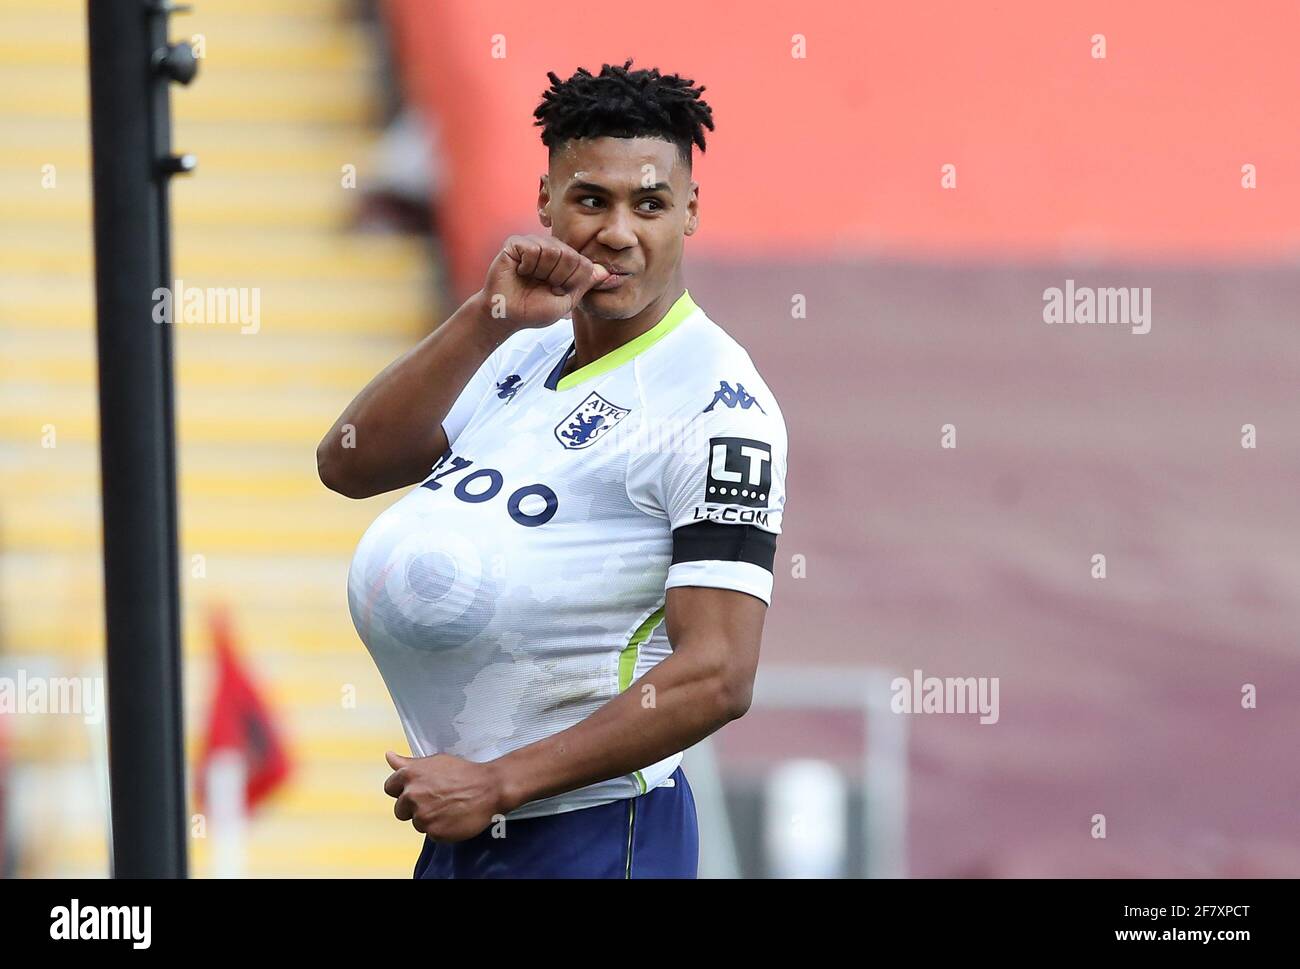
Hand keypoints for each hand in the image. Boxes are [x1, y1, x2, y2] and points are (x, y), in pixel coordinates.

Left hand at [383, 750, 505, 841]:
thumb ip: (407, 763)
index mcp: (409, 775)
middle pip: (400, 810)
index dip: (403, 791)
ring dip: (430, 819)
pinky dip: (442, 829)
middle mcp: (411, 795)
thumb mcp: (435, 762)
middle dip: (415, 807)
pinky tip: (454, 817)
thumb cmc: (463, 773)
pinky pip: (431, 834)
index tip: (418, 791)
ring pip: (417, 823)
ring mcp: (422, 815)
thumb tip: (389, 756)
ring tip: (449, 807)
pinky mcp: (433, 832)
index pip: (390, 788)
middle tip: (437, 800)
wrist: (489, 788)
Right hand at [478, 234, 609, 330]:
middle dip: (559, 277)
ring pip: (552, 249)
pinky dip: (529, 265)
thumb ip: (585, 284)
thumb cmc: (533, 310)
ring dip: (543, 272)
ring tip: (531, 279)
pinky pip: (532, 248)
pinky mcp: (514, 244)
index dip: (571, 282)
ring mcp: (532, 244)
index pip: (583, 262)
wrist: (507, 316)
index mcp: (564, 261)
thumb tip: (607, 273)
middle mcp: (549, 249)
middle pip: (570, 255)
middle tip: (544, 286)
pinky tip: (521, 272)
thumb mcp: (566, 301)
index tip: (557, 291)